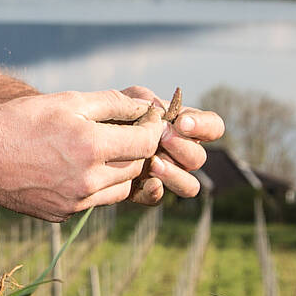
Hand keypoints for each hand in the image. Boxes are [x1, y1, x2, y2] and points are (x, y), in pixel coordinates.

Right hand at [0, 90, 165, 221]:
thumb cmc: (20, 121)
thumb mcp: (67, 101)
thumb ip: (112, 103)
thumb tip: (145, 105)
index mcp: (91, 148)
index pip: (145, 143)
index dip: (150, 128)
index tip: (145, 119)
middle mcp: (88, 181)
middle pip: (135, 167)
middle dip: (135, 149)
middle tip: (125, 132)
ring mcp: (74, 202)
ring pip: (118, 189)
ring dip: (118, 171)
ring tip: (100, 150)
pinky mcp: (61, 215)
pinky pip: (92, 202)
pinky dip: (93, 186)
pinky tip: (73, 168)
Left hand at [120, 85, 224, 204]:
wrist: (82, 142)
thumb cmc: (108, 115)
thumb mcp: (123, 100)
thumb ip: (142, 98)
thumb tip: (158, 107)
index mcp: (183, 128)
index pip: (213, 127)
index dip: (205, 126)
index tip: (181, 123)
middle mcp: (180, 153)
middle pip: (199, 157)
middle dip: (182, 148)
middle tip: (162, 139)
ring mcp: (166, 175)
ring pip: (190, 185)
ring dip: (175, 174)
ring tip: (153, 163)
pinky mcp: (146, 191)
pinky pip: (160, 198)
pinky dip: (156, 190)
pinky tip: (146, 180)